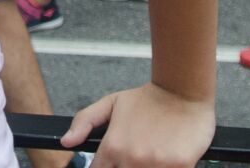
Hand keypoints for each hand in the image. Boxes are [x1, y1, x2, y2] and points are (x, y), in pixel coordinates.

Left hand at [62, 82, 215, 167]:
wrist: (183, 90)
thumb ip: (84, 121)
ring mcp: (156, 165)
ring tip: (152, 156)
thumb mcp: (111, 103)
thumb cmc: (148, 98)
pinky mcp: (181, 166)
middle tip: (136, 157)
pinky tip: (168, 159)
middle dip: (126, 167)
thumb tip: (66, 142)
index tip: (114, 164)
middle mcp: (132, 159)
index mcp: (113, 147)